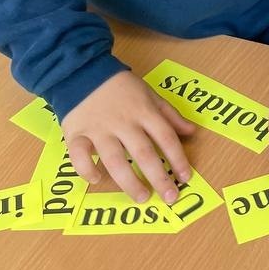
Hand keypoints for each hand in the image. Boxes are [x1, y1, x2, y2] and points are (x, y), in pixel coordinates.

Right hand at [61, 70, 195, 203]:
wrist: (83, 72)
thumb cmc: (121, 87)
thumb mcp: (150, 94)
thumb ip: (170, 115)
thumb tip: (192, 132)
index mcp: (144, 111)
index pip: (165, 137)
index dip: (178, 159)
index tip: (186, 177)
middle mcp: (124, 122)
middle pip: (144, 153)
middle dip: (159, 177)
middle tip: (169, 197)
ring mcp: (99, 129)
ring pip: (115, 160)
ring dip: (129, 181)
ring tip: (142, 197)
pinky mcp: (76, 134)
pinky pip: (79, 156)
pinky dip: (87, 169)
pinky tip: (97, 180)